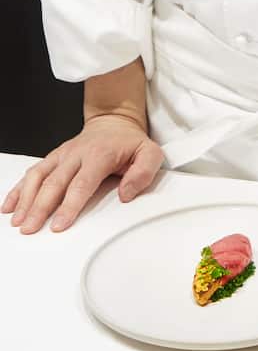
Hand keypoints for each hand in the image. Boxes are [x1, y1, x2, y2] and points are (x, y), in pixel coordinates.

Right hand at [1, 114, 163, 234]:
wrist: (114, 121)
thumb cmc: (130, 143)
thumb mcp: (150, 153)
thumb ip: (143, 173)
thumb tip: (127, 193)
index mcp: (99, 155)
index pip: (81, 183)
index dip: (69, 205)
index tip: (59, 224)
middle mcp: (76, 154)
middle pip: (54, 183)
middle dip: (40, 207)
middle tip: (30, 229)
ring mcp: (61, 156)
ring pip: (38, 177)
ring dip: (26, 199)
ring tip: (18, 221)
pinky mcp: (52, 158)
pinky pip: (32, 172)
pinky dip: (19, 189)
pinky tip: (9, 206)